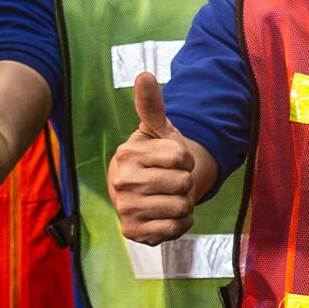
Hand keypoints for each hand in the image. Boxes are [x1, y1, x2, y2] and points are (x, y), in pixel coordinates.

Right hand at [108, 71, 197, 243]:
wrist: (141, 190)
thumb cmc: (154, 157)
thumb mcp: (156, 130)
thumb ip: (152, 105)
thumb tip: (144, 75)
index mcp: (128, 153)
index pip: (182, 157)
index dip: (186, 159)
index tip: (174, 160)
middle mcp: (122, 182)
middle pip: (184, 183)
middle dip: (185, 182)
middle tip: (170, 180)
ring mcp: (126, 209)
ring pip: (182, 206)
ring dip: (184, 203)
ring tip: (168, 196)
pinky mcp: (134, 232)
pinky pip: (176, 228)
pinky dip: (180, 222)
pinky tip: (166, 214)